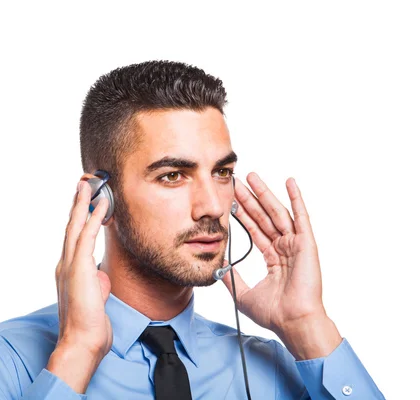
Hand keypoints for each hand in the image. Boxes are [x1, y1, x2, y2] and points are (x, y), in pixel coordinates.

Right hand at [54, 179, 111, 358]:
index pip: (73, 238)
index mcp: (68, 270)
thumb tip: (100, 276)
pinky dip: (94, 218)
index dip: (79, 218)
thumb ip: (96, 283)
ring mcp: (70, 265)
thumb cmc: (89, 324)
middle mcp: (65, 264)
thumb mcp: (94, 298)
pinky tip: (101, 204)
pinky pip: (87, 236)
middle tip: (83, 184)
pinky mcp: (79, 268)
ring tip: (89, 185)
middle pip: (71, 226)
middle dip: (77, 204)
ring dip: (83, 204)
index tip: (84, 202)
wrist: (81, 341)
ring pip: (76, 226)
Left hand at [221, 172, 340, 358]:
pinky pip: (300, 217)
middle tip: (237, 181)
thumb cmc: (274, 313)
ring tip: (252, 177)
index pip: (254, 229)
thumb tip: (217, 265)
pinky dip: (296, 198)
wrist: (292, 322)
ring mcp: (295, 244)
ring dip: (265, 194)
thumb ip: (231, 277)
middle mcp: (284, 248)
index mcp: (273, 258)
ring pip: (277, 212)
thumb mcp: (242, 293)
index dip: (242, 213)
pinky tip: (290, 182)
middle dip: (249, 198)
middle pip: (263, 216)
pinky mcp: (306, 244)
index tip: (231, 199)